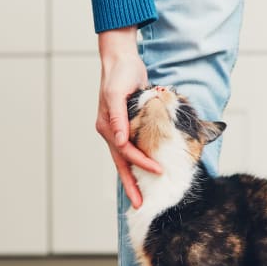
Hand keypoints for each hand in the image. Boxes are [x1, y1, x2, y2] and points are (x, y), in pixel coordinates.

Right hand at [96, 27, 161, 207]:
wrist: (121, 60)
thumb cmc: (120, 73)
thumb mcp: (117, 92)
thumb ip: (118, 117)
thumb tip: (119, 140)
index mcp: (107, 127)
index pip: (126, 152)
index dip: (142, 163)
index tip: (158, 171)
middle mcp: (111, 132)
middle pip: (122, 164)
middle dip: (130, 186)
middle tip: (139, 205)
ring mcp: (118, 131)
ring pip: (126, 160)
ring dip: (133, 178)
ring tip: (139, 197)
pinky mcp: (127, 127)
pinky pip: (131, 150)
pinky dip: (137, 163)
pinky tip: (143, 174)